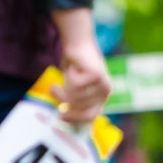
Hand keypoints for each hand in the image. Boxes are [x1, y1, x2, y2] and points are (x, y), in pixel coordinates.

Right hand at [49, 8, 111, 125]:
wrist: (78, 42)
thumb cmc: (74, 65)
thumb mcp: (73, 87)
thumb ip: (73, 101)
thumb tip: (63, 116)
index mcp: (102, 97)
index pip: (90, 117)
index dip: (74, 120)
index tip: (60, 117)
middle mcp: (106, 92)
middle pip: (84, 112)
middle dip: (68, 109)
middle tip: (56, 103)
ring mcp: (103, 84)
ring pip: (76, 98)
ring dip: (63, 89)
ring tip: (61, 78)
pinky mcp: (97, 75)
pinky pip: (74, 86)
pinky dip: (68, 76)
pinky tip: (71, 67)